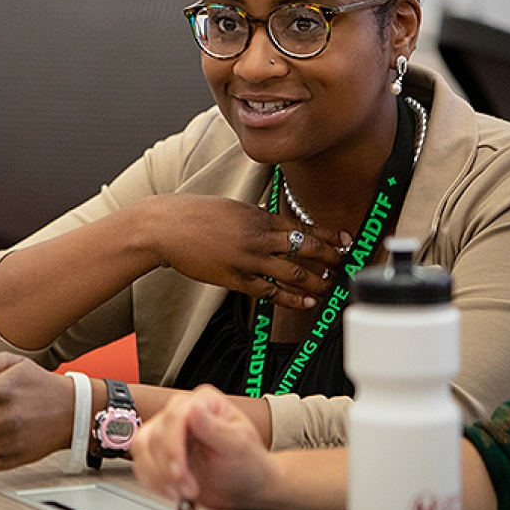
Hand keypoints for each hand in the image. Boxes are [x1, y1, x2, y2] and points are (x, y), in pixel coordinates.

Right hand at [131, 384, 273, 509]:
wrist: (245, 486)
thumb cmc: (249, 464)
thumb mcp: (238, 446)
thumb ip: (215, 428)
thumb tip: (195, 408)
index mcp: (203, 402)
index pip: (174, 416)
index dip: (172, 446)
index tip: (179, 471)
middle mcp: (182, 412)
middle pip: (155, 433)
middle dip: (168, 467)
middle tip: (187, 487)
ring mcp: (168, 431)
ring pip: (142, 447)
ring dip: (158, 475)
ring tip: (179, 491)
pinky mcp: (159, 451)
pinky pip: (141, 462)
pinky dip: (152, 480)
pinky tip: (170, 489)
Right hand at [151, 195, 348, 310]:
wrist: (164, 228)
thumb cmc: (193, 215)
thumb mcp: (231, 208)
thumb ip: (255, 217)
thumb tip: (274, 225)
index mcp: (258, 216)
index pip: (304, 226)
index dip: (329, 236)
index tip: (345, 241)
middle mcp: (258, 237)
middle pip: (306, 248)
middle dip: (330, 258)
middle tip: (343, 265)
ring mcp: (248, 259)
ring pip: (293, 272)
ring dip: (315, 280)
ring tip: (328, 286)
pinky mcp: (235, 278)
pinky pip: (270, 292)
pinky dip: (291, 298)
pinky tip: (305, 302)